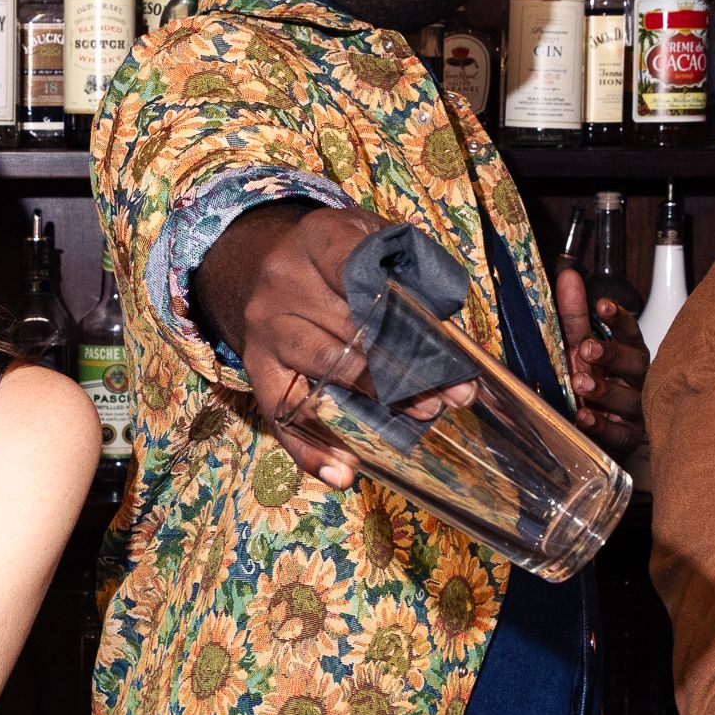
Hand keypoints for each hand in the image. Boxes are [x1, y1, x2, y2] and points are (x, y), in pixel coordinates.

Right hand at [202, 204, 470, 492]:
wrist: (260, 265)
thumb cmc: (338, 258)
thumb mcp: (372, 240)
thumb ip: (412, 271)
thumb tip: (458, 334)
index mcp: (317, 240)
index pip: (358, 269)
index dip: (401, 305)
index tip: (442, 339)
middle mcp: (282, 282)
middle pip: (351, 327)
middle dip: (408, 362)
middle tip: (453, 390)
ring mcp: (265, 327)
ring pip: (326, 366)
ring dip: (378, 396)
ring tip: (424, 413)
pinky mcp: (256, 368)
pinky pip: (280, 413)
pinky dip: (309, 448)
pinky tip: (342, 473)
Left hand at [554, 266, 647, 458]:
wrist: (591, 431)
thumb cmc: (590, 384)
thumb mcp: (577, 348)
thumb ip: (574, 315)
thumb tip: (569, 275)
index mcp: (627, 354)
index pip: (630, 332)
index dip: (619, 319)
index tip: (602, 305)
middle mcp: (636, 380)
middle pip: (636, 363)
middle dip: (612, 354)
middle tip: (587, 349)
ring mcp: (635, 410)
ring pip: (630, 399)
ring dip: (605, 390)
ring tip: (580, 383)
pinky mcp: (628, 438)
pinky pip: (621, 434)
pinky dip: (603, 426)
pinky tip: (585, 417)